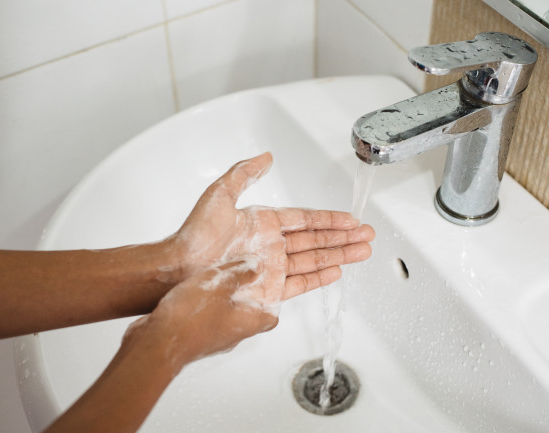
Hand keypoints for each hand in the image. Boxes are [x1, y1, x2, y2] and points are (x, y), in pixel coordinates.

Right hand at [127, 258, 279, 369]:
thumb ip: (241, 271)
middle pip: (249, 314)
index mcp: (249, 323)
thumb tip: (254, 265)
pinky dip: (204, 305)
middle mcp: (234, 334)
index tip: (270, 284)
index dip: (274, 299)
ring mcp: (213, 339)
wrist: (156, 343)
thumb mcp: (222, 282)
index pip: (272, 316)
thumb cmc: (191, 317)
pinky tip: (194, 291)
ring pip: (225, 316)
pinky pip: (205, 319)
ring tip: (215, 280)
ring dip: (222, 299)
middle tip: (242, 276)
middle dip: (246, 295)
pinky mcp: (194, 338)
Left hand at [163, 152, 374, 299]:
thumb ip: (245, 174)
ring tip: (363, 252)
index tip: (350, 218)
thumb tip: (267, 157)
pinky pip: (301, 282)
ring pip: (315, 259)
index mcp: (265, 223)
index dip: (330, 219)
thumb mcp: (221, 194)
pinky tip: (337, 271)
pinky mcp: (269, 288)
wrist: (180, 268)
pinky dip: (321, 277)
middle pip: (317, 239)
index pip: (306, 219)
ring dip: (340, 255)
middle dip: (344, 237)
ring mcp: (272, 267)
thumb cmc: (196, 234)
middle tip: (368, 235)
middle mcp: (272, 245)